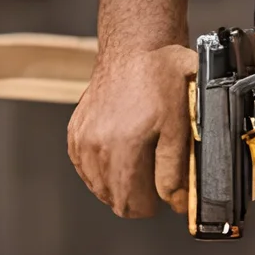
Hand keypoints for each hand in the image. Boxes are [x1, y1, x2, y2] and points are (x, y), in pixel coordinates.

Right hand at [68, 43, 196, 217]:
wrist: (135, 48)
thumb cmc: (161, 79)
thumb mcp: (180, 125)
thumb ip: (175, 169)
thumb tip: (176, 203)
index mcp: (123, 148)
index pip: (130, 206)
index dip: (152, 204)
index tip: (163, 192)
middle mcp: (96, 146)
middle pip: (113, 200)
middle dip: (136, 195)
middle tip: (154, 173)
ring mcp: (81, 140)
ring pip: (98, 186)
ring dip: (118, 182)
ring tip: (138, 158)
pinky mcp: (74, 133)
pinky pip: (85, 168)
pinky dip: (102, 168)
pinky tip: (119, 152)